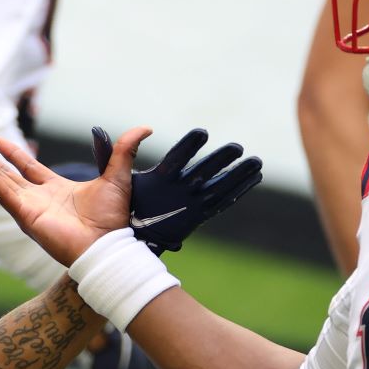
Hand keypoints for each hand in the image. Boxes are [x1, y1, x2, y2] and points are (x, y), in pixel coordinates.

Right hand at [0, 128, 150, 265]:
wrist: (109, 246)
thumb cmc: (114, 220)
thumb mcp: (118, 177)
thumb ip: (124, 151)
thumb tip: (143, 128)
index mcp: (55, 190)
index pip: (27, 168)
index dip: (12, 153)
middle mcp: (38, 199)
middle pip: (5, 172)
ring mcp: (29, 208)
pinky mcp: (26, 216)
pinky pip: (4, 193)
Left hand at [91, 126, 262, 254]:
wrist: (112, 239)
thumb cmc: (111, 208)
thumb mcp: (113, 176)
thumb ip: (115, 153)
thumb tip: (113, 130)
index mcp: (161, 177)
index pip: (178, 157)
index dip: (190, 146)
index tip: (202, 133)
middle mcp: (178, 188)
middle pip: (204, 169)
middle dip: (221, 159)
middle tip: (238, 147)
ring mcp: (187, 203)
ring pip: (217, 185)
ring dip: (237, 174)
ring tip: (257, 163)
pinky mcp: (193, 218)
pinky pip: (218, 205)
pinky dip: (236, 193)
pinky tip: (252, 181)